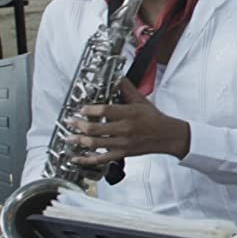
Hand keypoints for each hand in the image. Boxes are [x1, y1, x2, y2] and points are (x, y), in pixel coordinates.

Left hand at [68, 80, 190, 164]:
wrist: (167, 136)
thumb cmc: (154, 119)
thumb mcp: (142, 100)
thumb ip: (127, 89)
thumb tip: (117, 78)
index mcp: (129, 114)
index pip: (106, 111)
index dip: (90, 110)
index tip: (81, 108)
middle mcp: (125, 129)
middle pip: (96, 129)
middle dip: (79, 125)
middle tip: (70, 121)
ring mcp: (122, 143)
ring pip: (96, 144)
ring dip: (79, 141)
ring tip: (69, 137)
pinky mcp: (122, 154)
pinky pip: (102, 159)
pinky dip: (87, 160)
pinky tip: (77, 158)